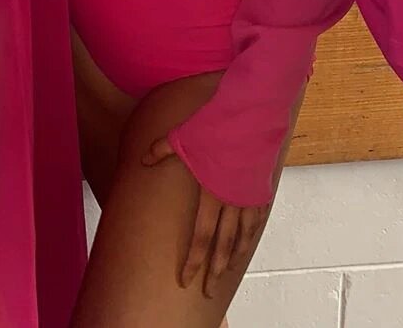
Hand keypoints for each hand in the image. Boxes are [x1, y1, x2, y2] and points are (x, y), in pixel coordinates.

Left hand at [142, 137, 267, 297]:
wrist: (253, 112)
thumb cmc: (218, 123)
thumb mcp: (184, 136)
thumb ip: (163, 150)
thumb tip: (143, 159)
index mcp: (211, 192)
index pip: (200, 236)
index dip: (193, 260)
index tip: (187, 280)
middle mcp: (231, 200)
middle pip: (222, 244)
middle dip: (214, 269)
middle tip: (208, 289)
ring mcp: (248, 194)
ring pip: (242, 235)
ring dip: (234, 256)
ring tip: (226, 271)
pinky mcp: (260, 186)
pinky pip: (257, 216)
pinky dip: (252, 233)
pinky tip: (247, 241)